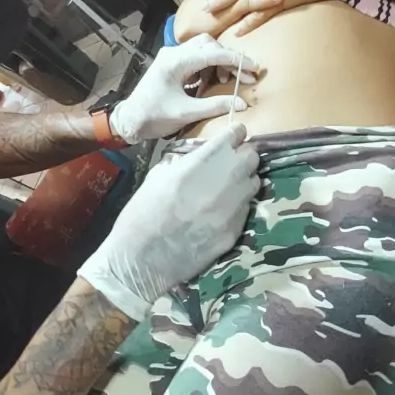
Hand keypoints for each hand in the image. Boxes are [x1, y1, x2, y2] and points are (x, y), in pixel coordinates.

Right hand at [78, 123, 259, 319]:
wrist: (140, 260)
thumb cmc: (140, 216)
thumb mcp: (157, 178)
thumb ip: (184, 163)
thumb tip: (200, 157)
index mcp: (197, 166)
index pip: (232, 137)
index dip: (234, 134)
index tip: (234, 135)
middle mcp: (220, 184)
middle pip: (251, 157)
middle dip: (243, 156)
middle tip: (234, 161)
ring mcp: (230, 210)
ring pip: (254, 183)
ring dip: (244, 180)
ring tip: (231, 185)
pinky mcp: (234, 232)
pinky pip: (246, 209)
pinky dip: (239, 204)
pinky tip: (224, 209)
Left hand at [109, 34, 258, 142]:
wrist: (129, 120)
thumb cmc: (154, 116)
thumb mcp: (187, 113)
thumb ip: (215, 106)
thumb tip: (242, 104)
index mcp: (176, 62)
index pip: (213, 54)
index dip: (237, 60)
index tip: (254, 69)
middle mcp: (173, 53)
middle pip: (209, 45)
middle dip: (228, 59)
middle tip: (242, 78)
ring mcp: (171, 56)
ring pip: (203, 49)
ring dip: (218, 63)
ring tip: (225, 82)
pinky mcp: (171, 63)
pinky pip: (195, 57)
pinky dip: (208, 67)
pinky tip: (212, 82)